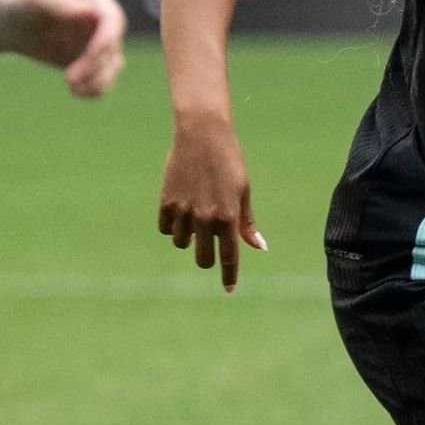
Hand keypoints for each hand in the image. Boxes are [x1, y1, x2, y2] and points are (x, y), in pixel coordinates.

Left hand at [0, 0, 127, 96]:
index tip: (88, 59)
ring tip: (72, 88)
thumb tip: (90, 11)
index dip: (104, 42)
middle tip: (69, 79)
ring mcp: (99, 41)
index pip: (111, 21)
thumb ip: (60, 3)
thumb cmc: (21, 4)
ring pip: (112, 66)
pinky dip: (93, 89)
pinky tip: (75, 91)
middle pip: (112, 47)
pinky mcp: (92, 61)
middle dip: (94, 66)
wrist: (10, 22)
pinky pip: (102, 79)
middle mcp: (102, 19)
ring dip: (96, 81)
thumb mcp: (34, 0)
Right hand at [157, 112, 264, 291]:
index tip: (228, 290)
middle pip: (203, 258)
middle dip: (207, 258)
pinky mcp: (166, 202)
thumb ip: (247, 222)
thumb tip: (259, 247)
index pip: (229, 257)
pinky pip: (166, 229)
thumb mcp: (243, 191)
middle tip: (207, 246)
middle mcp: (206, 218)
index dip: (229, 277)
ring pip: (182, 244)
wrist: (201, 135)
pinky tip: (180, 210)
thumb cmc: (229, 162)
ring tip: (194, 217)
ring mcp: (184, 211)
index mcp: (229, 216)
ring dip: (188, 238)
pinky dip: (172, 225)